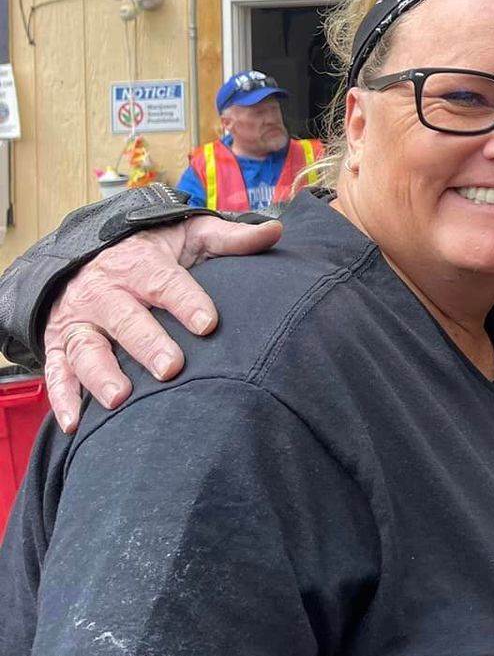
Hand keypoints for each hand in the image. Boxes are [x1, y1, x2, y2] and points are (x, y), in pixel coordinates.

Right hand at [42, 215, 282, 430]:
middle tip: (171, 369)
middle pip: (126, 320)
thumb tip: (275, 232)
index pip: (165, 283)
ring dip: (100, 374)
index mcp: (141, 265)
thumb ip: (229, 238)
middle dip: (147, 344)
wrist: (87, 253)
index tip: (208, 324)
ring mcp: (80, 320)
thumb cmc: (152, 251)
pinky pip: (56, 371)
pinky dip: (61, 397)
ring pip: (86, 348)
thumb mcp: (189, 235)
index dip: (186, 302)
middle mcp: (106, 292)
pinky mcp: (59, 343)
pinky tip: (73, 423)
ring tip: (120, 398)